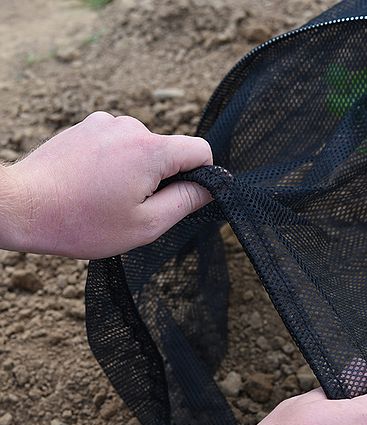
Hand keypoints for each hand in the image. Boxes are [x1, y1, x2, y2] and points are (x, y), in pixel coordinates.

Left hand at [1, 111, 212, 258]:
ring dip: (137, 172)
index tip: (184, 198)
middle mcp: (130, 127)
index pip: (200, 151)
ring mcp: (105, 123)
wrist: (22, 207)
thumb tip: (210, 187)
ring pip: (143, 149)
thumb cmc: (83, 222)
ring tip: (108, 197)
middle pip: (170, 152)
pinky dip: (116, 163)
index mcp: (150, 150)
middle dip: (162, 179)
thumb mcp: (145, 224)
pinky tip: (94, 184)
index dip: (203, 176)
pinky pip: (118, 144)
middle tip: (133, 207)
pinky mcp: (86, 126)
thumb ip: (185, 202)